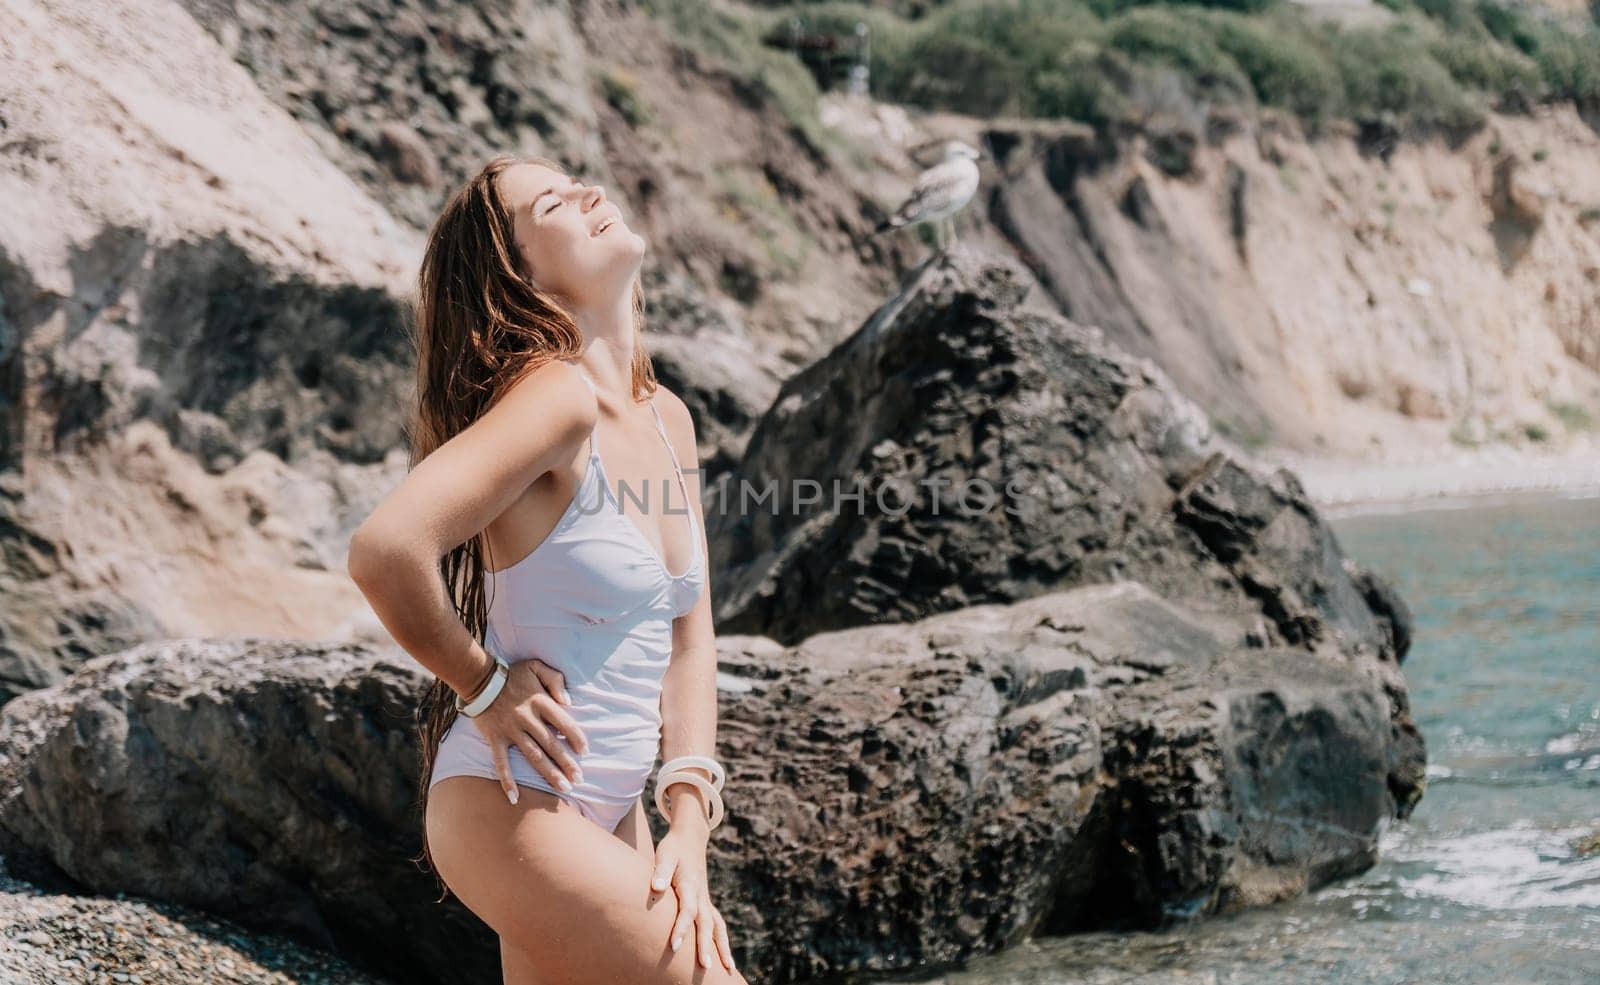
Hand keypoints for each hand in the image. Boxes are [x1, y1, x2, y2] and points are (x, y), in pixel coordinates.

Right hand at [467, 658, 588, 803]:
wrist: (479, 678)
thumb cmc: (512, 674)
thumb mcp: (536, 667)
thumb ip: (556, 680)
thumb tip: (569, 702)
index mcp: (540, 701)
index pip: (564, 722)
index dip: (576, 738)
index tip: (584, 752)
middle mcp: (527, 718)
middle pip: (551, 744)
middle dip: (567, 763)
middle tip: (579, 779)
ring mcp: (511, 730)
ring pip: (533, 755)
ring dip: (548, 773)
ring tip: (563, 788)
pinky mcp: (495, 738)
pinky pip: (501, 762)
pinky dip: (507, 780)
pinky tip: (514, 798)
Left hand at [649, 827, 734, 973]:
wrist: (690, 839)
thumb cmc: (673, 848)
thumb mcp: (664, 855)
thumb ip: (660, 871)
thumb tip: (656, 888)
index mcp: (690, 884)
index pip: (687, 910)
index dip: (681, 928)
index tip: (674, 947)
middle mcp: (701, 895)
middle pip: (706, 923)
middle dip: (706, 945)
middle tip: (705, 967)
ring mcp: (706, 900)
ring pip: (717, 926)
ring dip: (722, 947)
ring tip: (728, 969)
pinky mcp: (707, 903)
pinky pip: (718, 925)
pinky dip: (722, 942)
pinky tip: (726, 960)